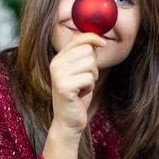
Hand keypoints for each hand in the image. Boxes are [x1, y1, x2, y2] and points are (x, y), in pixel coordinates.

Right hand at [43, 33, 105, 158]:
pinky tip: (81, 94)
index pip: (77, 38)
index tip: (102, 42)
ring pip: (90, 64)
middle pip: (87, 50)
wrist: (68, 120)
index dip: (92, 37)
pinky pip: (88, 78)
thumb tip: (97, 40)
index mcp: (58, 58)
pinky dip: (90, 87)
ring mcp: (58, 75)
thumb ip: (85, 56)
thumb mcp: (81, 72)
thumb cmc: (77, 96)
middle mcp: (55, 64)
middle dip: (93, 66)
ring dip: (92, 77)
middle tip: (85, 79)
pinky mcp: (64, 87)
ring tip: (83, 87)